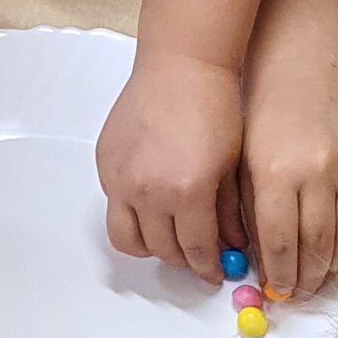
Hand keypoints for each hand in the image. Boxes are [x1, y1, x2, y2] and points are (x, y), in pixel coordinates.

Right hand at [97, 51, 245, 279]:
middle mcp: (148, 191)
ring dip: (150, 247)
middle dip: (182, 260)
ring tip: (168, 240)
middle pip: (162, 250)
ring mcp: (121, 179)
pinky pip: (114, 208)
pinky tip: (152, 207)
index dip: (207, 267)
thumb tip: (232, 245)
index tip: (214, 271)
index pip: (196, 250)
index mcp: (187, 192)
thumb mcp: (231, 165)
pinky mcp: (106, 165)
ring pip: (128, 239)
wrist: (182, 65)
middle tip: (196, 258)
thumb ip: (228, 212)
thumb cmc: (214, 104)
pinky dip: (132, 217)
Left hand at [238, 81, 337, 297]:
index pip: (282, 242)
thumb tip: (266, 271)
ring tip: (325, 274)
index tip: (280, 292)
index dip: (281, 276)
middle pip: (319, 246)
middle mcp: (320, 171)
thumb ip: (253, 219)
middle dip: (308, 279)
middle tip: (301, 292)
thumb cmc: (264, 125)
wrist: (302, 77)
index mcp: (277, 172)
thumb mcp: (244, 168)